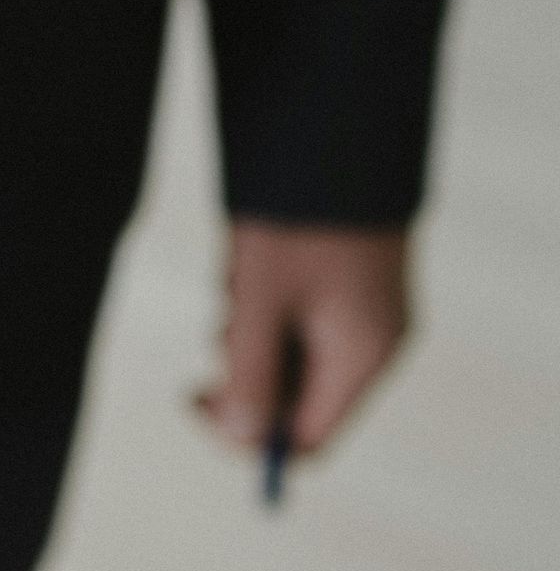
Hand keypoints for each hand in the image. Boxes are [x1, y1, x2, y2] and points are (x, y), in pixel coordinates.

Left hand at [195, 218, 412, 463]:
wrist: (336, 129)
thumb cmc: (298, 217)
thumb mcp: (259, 301)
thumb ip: (249, 377)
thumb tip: (242, 440)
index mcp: (364, 358)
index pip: (307, 440)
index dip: (247, 436)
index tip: (196, 398)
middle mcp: (375, 345)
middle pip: (297, 402)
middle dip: (246, 372)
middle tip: (220, 325)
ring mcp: (366, 316)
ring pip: (291, 358)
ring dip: (250, 332)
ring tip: (245, 275)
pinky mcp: (351, 288)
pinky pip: (299, 322)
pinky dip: (266, 305)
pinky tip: (256, 260)